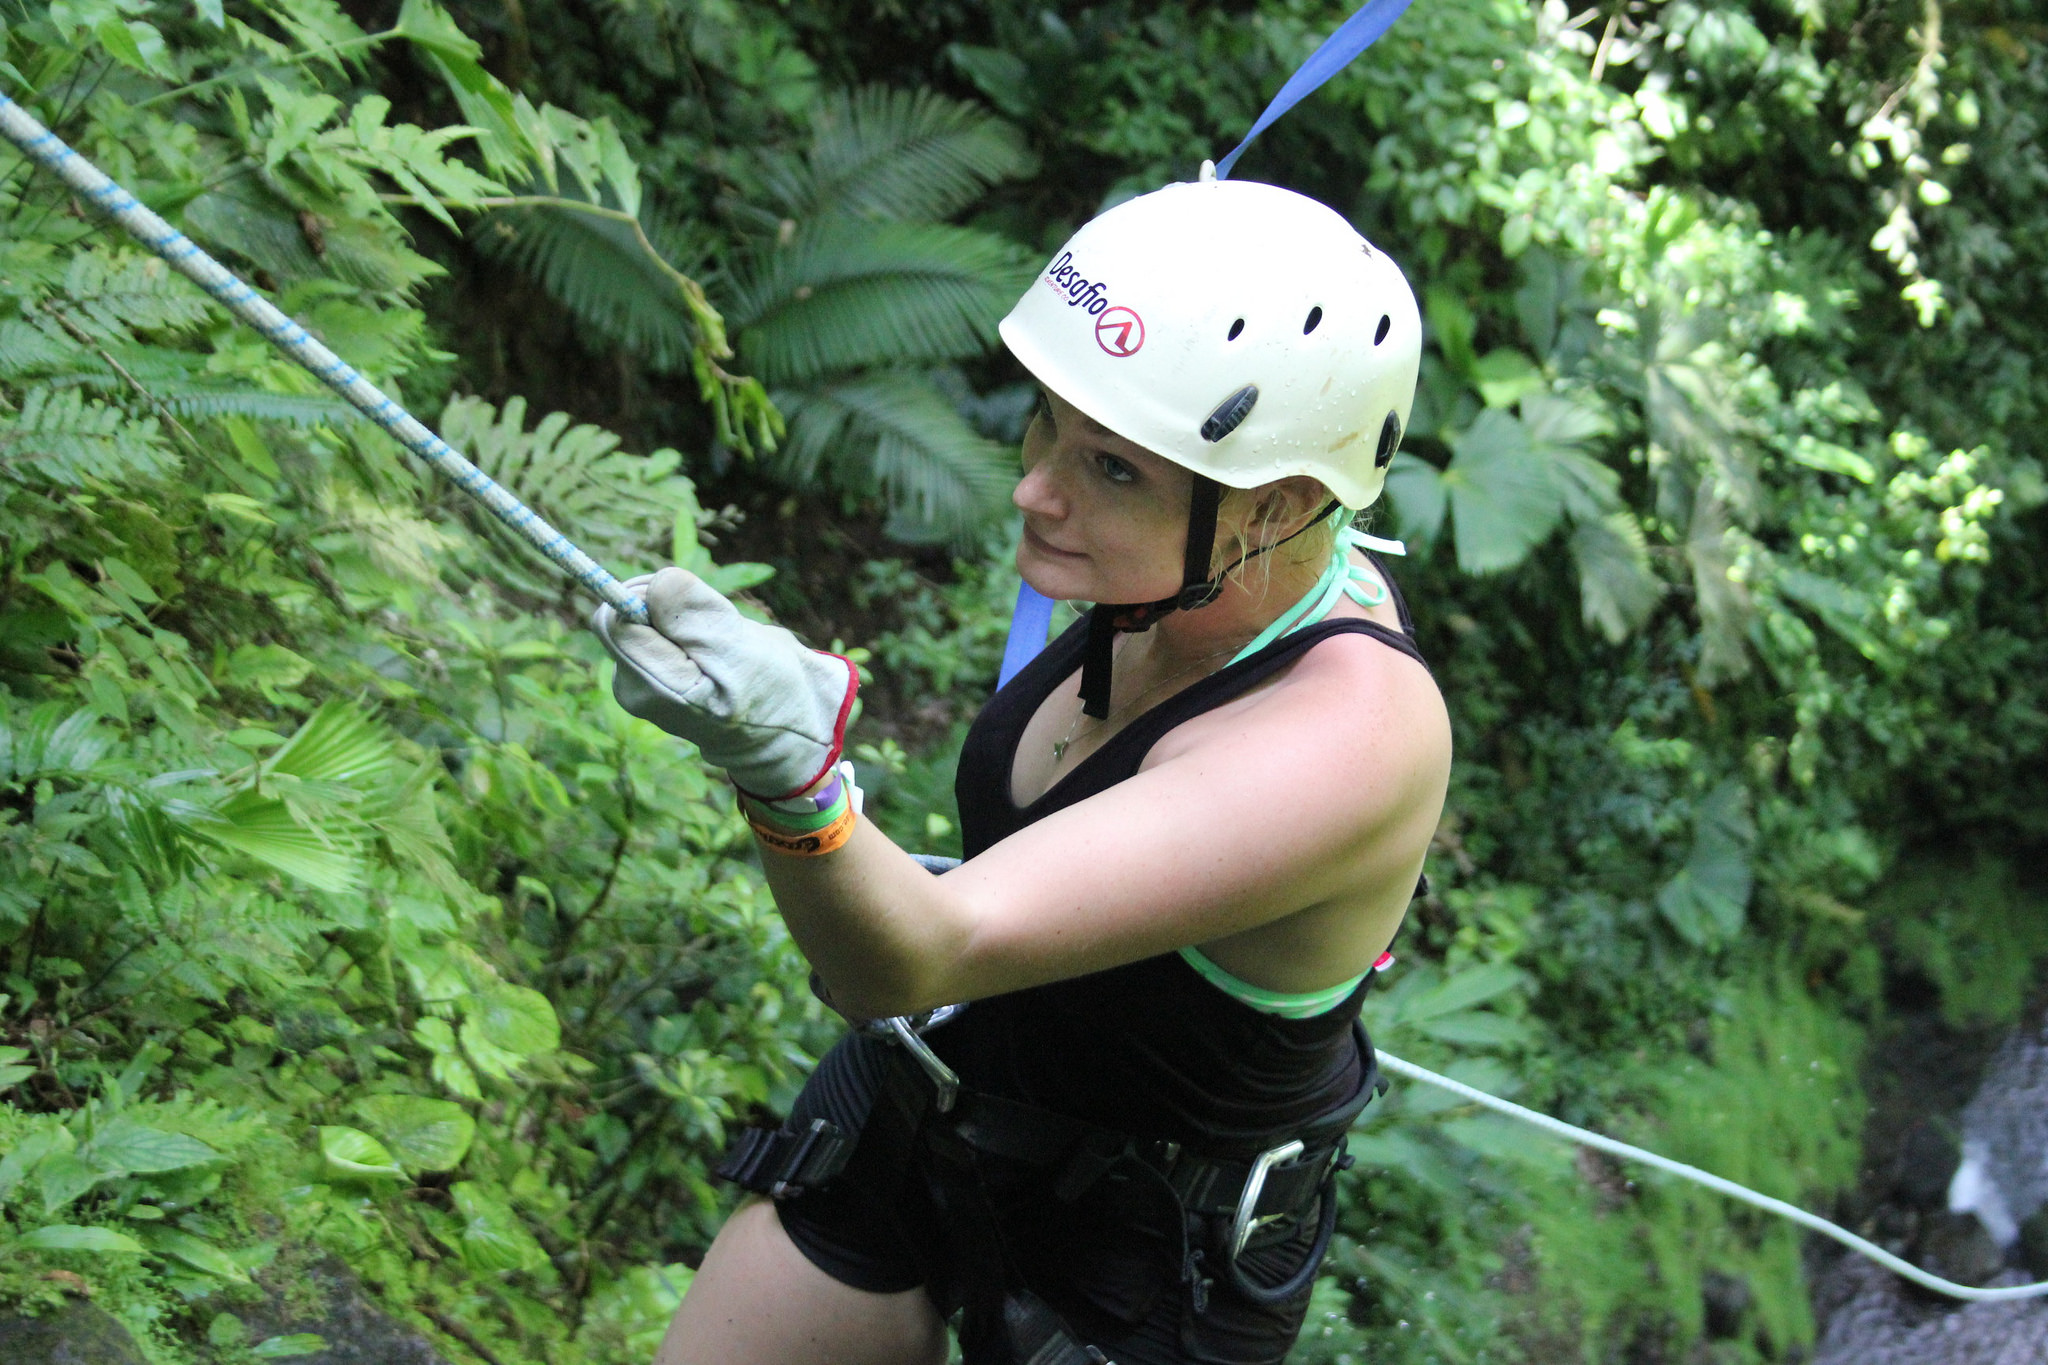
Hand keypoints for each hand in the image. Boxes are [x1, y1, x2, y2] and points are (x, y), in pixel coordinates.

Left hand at [591, 568, 856, 799]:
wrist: (777, 724)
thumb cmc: (766, 686)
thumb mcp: (741, 647)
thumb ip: (694, 614)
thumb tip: (652, 585)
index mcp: (657, 689)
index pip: (616, 623)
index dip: (647, 597)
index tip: (688, 604)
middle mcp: (636, 691)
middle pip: (617, 617)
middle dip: (659, 604)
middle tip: (707, 621)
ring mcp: (636, 687)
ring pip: (632, 621)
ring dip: (672, 617)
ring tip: (714, 642)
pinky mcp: (642, 677)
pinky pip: (644, 631)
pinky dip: (674, 628)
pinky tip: (704, 649)